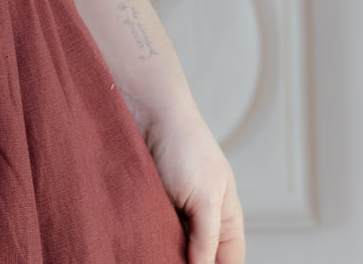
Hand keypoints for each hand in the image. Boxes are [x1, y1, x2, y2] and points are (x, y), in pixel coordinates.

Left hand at [143, 105, 245, 263]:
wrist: (147, 113)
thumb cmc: (184, 148)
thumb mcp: (204, 199)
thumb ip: (207, 238)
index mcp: (226, 221)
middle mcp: (201, 221)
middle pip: (199, 260)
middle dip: (183, 262)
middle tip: (165, 260)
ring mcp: (173, 214)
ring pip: (170, 249)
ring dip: (161, 253)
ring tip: (149, 251)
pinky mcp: (148, 206)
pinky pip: (149, 233)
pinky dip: (144, 240)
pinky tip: (137, 244)